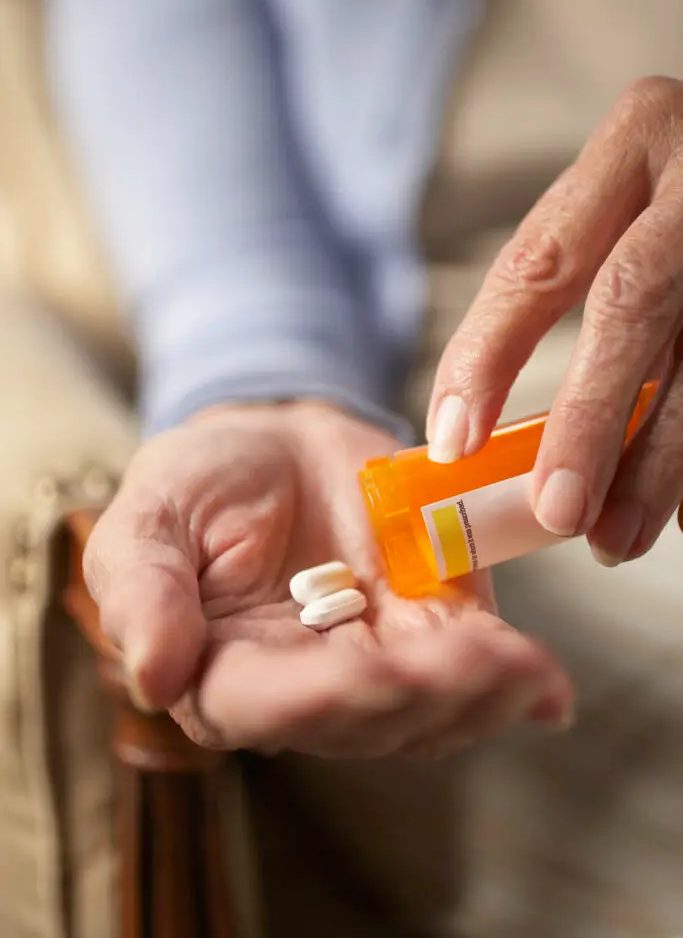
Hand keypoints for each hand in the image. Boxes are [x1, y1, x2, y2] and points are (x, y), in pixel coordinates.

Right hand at [84, 402, 571, 757]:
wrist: (274, 447)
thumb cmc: (198, 484)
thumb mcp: (149, 517)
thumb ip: (142, 590)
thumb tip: (153, 676)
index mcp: (222, 672)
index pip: (267, 708)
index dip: (321, 699)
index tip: (374, 674)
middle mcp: (304, 688)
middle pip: (366, 720)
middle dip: (424, 695)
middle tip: (474, 661)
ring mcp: (374, 664)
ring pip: (429, 711)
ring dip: (478, 695)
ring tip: (522, 669)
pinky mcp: (428, 630)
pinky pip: (472, 668)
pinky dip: (513, 680)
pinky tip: (545, 686)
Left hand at [428, 75, 682, 568]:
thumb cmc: (679, 197)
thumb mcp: (626, 202)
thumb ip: (571, 284)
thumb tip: (492, 432)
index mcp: (634, 139)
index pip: (540, 260)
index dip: (488, 355)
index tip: (452, 440)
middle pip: (631, 305)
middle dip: (588, 421)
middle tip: (556, 513)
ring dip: (657, 464)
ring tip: (615, 537)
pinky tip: (678, 505)